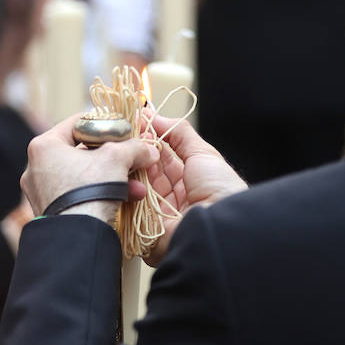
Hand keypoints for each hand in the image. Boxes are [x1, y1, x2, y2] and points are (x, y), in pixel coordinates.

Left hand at [21, 116, 158, 223]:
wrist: (79, 237)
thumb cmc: (90, 191)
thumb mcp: (117, 158)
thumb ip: (133, 147)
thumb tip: (148, 149)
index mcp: (43, 146)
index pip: (76, 123)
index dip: (103, 123)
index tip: (122, 128)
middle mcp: (36, 168)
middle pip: (82, 152)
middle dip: (113, 157)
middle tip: (132, 158)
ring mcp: (42, 192)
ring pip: (84, 176)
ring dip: (113, 178)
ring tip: (136, 185)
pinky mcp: (52, 211)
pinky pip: (80, 194)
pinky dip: (102, 193)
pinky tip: (127, 198)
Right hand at [140, 111, 245, 263]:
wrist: (218, 225)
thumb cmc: (219, 190)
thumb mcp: (203, 153)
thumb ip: (179, 133)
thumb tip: (154, 115)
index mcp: (187, 181)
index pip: (161, 158)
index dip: (148, 142)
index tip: (134, 124)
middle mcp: (170, 197)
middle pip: (145, 172)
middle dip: (136, 153)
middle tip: (127, 138)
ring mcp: (156, 213)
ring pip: (134, 187)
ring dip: (131, 170)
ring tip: (129, 156)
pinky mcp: (143, 228)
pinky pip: (129, 206)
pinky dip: (126, 190)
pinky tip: (125, 176)